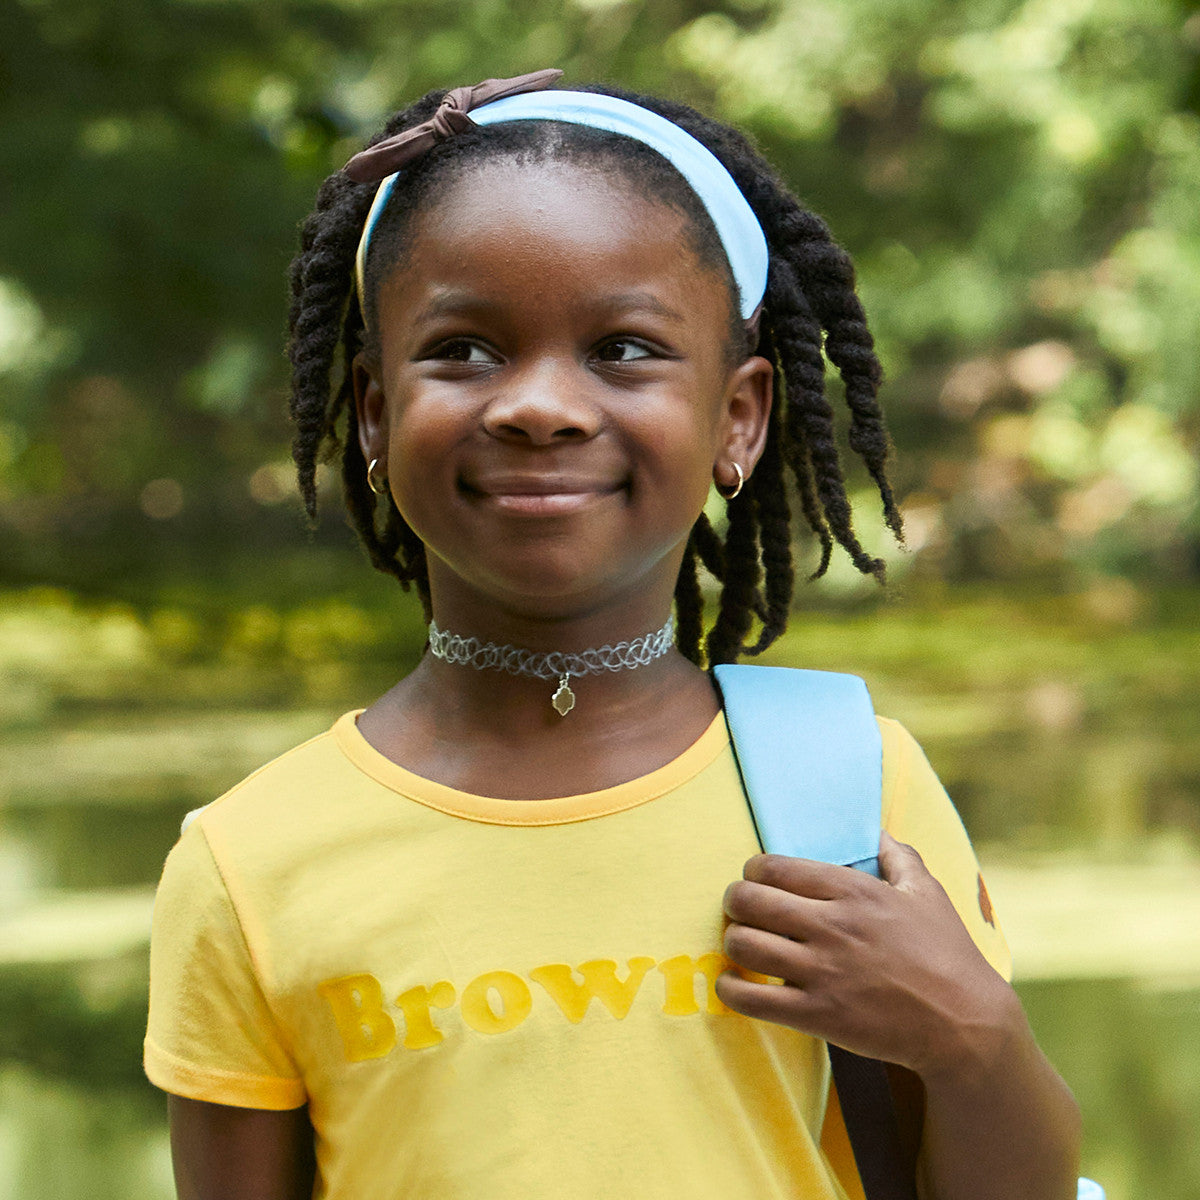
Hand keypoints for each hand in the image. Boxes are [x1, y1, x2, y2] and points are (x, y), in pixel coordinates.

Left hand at [716, 832, 1015, 1078]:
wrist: (966, 1024)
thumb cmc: (947, 954)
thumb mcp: (928, 894)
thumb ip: (900, 858)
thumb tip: (881, 832)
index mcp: (854, 891)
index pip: (775, 867)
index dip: (753, 871)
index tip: (755, 879)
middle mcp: (832, 926)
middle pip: (749, 900)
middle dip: (734, 901)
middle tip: (739, 909)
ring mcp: (823, 972)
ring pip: (743, 945)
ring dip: (732, 942)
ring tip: (740, 945)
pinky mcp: (818, 1015)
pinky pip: (752, 999)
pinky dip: (730, 990)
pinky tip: (732, 985)